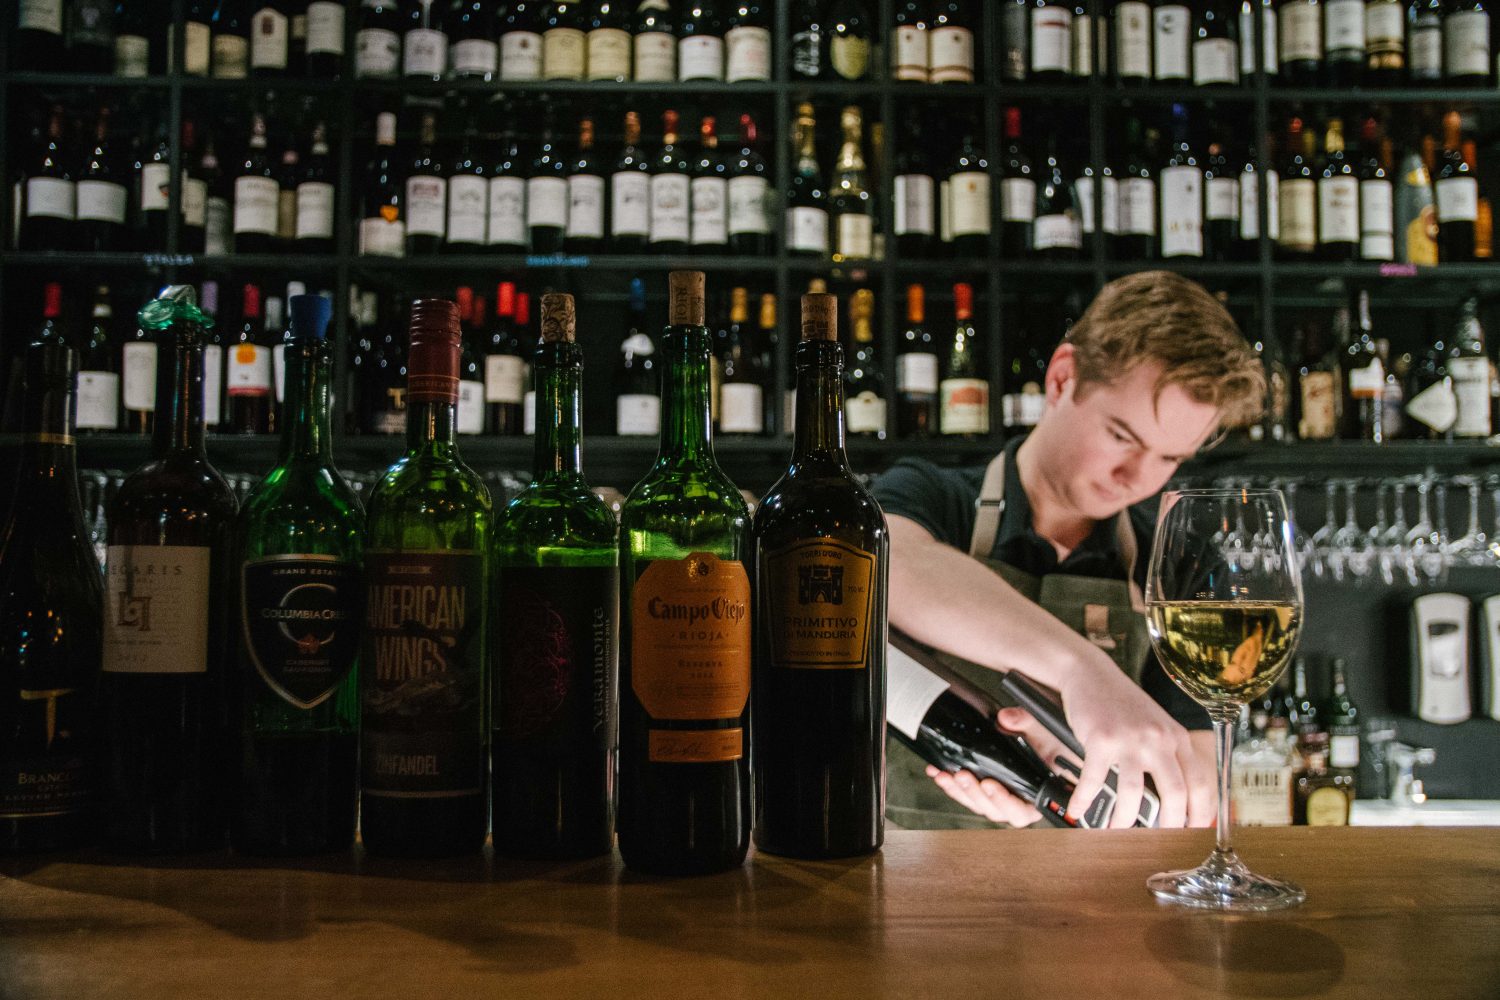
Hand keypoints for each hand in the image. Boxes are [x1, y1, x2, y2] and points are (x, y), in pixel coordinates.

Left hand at [924, 707, 1076, 826]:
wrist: (1037, 742)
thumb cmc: (1047, 745)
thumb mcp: (1043, 732)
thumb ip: (1027, 724)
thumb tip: (1006, 718)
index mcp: (1034, 798)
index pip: (1020, 812)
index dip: (1003, 801)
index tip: (989, 784)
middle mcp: (1015, 803)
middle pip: (993, 810)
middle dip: (974, 793)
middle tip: (963, 775)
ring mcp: (996, 799)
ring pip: (975, 803)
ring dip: (958, 791)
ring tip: (946, 775)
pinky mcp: (982, 792)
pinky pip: (965, 794)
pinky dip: (950, 785)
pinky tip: (939, 772)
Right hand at [1056, 651, 1215, 829]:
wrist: (1090, 673)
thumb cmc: (1120, 702)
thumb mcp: (1155, 724)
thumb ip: (1167, 753)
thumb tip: (1171, 797)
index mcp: (1176, 737)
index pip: (1201, 783)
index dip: (1200, 813)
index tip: (1192, 832)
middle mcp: (1158, 739)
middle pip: (1176, 793)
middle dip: (1168, 825)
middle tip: (1157, 841)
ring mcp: (1130, 739)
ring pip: (1135, 792)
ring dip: (1124, 818)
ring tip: (1115, 830)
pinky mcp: (1101, 740)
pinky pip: (1095, 780)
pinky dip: (1084, 799)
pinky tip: (1078, 809)